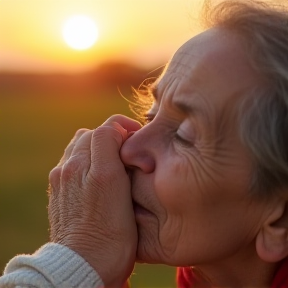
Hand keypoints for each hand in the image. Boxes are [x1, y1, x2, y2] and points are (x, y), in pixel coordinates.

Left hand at [48, 115, 140, 286]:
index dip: (123, 127)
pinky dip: (85, 160)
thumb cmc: (111, 233)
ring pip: (79, 147)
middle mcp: (70, 168)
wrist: (85, 263)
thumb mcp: (118, 187)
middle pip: (90, 134)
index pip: (105, 128)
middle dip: (110, 136)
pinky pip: (71, 163)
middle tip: (125, 149)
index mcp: (90, 166)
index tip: (135, 135)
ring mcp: (61, 179)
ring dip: (96, 148)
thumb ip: (111, 151)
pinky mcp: (58, 191)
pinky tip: (96, 175)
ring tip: (111, 161)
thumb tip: (114, 131)